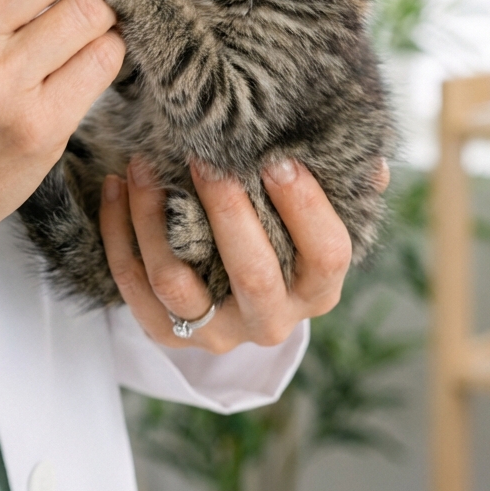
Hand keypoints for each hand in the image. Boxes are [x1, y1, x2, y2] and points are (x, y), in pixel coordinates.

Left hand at [99, 158, 389, 352]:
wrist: (233, 291)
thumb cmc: (282, 233)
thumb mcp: (317, 213)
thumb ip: (345, 188)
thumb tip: (372, 162)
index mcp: (318, 289)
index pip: (327, 255)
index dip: (307, 208)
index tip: (279, 158)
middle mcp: (271, 320)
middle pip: (252, 272)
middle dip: (227, 209)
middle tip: (205, 156)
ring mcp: (216, 333)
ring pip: (177, 280)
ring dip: (154, 216)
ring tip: (143, 163)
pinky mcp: (167, 334)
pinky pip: (134, 286)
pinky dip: (119, 233)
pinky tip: (117, 186)